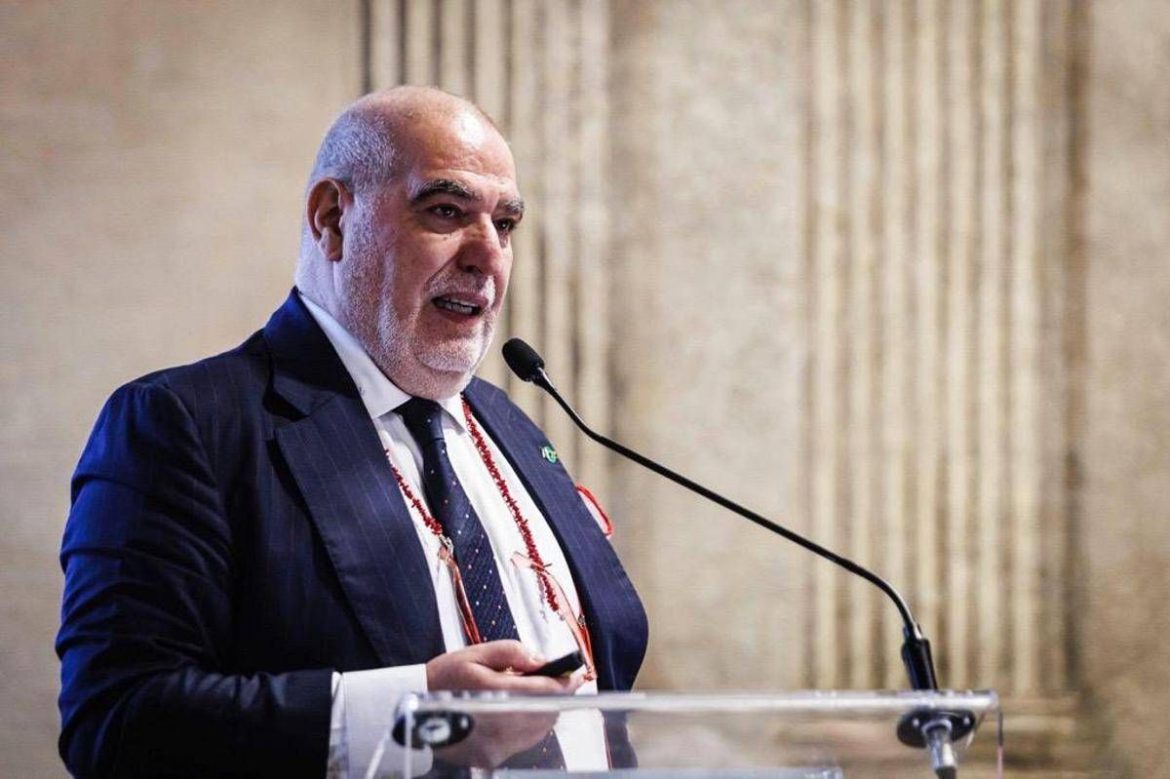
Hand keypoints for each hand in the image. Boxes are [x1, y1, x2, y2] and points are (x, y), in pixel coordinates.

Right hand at [425, 641, 580, 767]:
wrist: (411, 713)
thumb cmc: (443, 679)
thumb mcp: (474, 653)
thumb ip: (510, 652)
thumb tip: (539, 659)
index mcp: (493, 693)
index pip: (544, 690)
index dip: (565, 682)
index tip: (577, 674)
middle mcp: (498, 725)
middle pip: (546, 712)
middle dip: (554, 696)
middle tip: (555, 680)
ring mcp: (495, 746)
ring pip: (539, 730)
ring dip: (544, 711)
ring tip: (534, 694)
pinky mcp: (492, 758)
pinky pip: (525, 742)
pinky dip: (530, 726)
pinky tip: (518, 713)